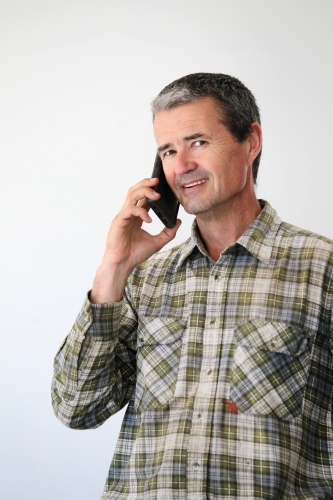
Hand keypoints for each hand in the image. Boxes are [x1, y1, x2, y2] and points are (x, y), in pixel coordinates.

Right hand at [90, 177, 180, 302]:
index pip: (143, 197)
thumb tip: (178, 221)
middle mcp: (129, 214)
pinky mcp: (119, 222)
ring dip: (143, 192)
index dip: (151, 189)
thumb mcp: (157, 242)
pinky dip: (141, 212)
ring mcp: (123, 216)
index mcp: (136, 216)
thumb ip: (168, 232)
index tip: (163, 185)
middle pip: (135, 191)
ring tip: (156, 194)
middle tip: (158, 181)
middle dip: (146, 184)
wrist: (122, 265)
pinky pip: (130, 210)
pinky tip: (149, 220)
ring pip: (131, 196)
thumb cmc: (135, 254)